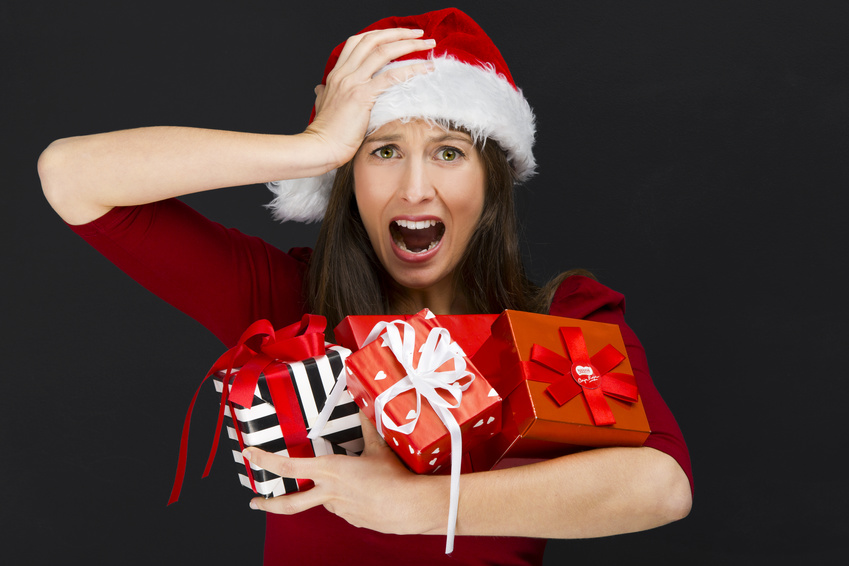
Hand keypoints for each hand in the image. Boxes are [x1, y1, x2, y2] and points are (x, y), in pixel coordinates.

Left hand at [244, 412, 447, 535]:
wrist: (409, 505)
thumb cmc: (393, 476)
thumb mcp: (377, 446)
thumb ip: (366, 426)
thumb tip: (363, 404)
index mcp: (330, 470)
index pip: (288, 467)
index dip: (266, 460)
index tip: (250, 454)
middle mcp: (329, 492)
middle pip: (289, 503)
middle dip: (268, 503)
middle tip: (255, 501)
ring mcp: (339, 509)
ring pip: (321, 501)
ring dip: (322, 493)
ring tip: (343, 485)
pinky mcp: (352, 519)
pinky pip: (341, 507)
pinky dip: (345, 499)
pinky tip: (361, 493)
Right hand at [302, 28, 435, 170]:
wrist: (320, 147)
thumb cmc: (326, 133)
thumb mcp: (322, 106)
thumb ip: (324, 93)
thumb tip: (319, 88)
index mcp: (337, 74)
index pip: (358, 42)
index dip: (380, 34)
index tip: (398, 35)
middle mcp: (344, 73)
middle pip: (373, 40)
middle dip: (398, 33)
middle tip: (419, 33)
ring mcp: (352, 83)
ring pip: (383, 52)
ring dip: (409, 44)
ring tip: (428, 43)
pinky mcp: (362, 96)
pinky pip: (391, 76)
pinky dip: (411, 69)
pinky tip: (426, 68)